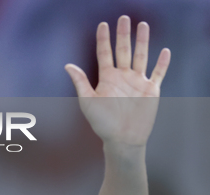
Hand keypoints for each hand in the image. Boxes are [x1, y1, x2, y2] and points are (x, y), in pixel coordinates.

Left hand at [65, 15, 170, 145]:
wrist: (121, 139)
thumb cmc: (102, 123)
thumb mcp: (87, 101)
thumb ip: (80, 82)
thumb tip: (67, 65)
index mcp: (106, 78)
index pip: (104, 54)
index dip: (103, 39)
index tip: (103, 25)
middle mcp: (122, 77)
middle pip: (123, 50)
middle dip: (123, 34)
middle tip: (124, 18)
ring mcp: (137, 82)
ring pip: (140, 56)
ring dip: (142, 41)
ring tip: (143, 25)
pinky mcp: (151, 90)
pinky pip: (158, 73)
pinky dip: (162, 63)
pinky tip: (164, 51)